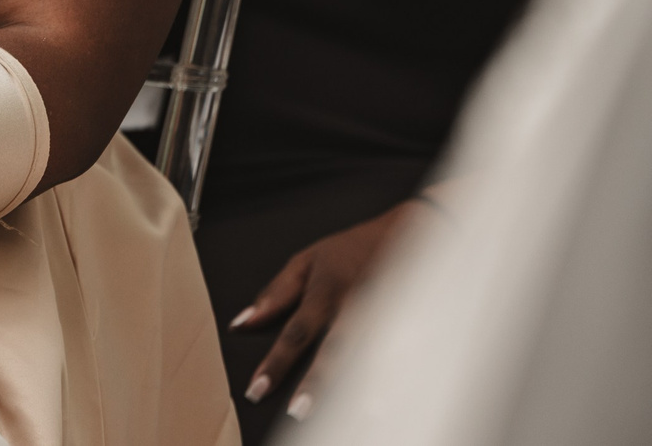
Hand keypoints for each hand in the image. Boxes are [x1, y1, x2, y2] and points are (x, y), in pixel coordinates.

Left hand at [229, 200, 419, 419]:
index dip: (276, 363)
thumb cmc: (351, 249)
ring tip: (342, 418)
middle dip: (317, 384)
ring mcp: (384, 318)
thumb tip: (243, 321)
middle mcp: (355, 307)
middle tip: (297, 412)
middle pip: (335, 351)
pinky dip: (385, 383)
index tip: (257, 389)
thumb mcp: (306, 260)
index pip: (296, 334)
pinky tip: (376, 405)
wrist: (408, 234)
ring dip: (353, 389)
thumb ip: (275, 293)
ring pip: (368, 359)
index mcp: (326, 293)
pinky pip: (393, 360)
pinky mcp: (407, 326)